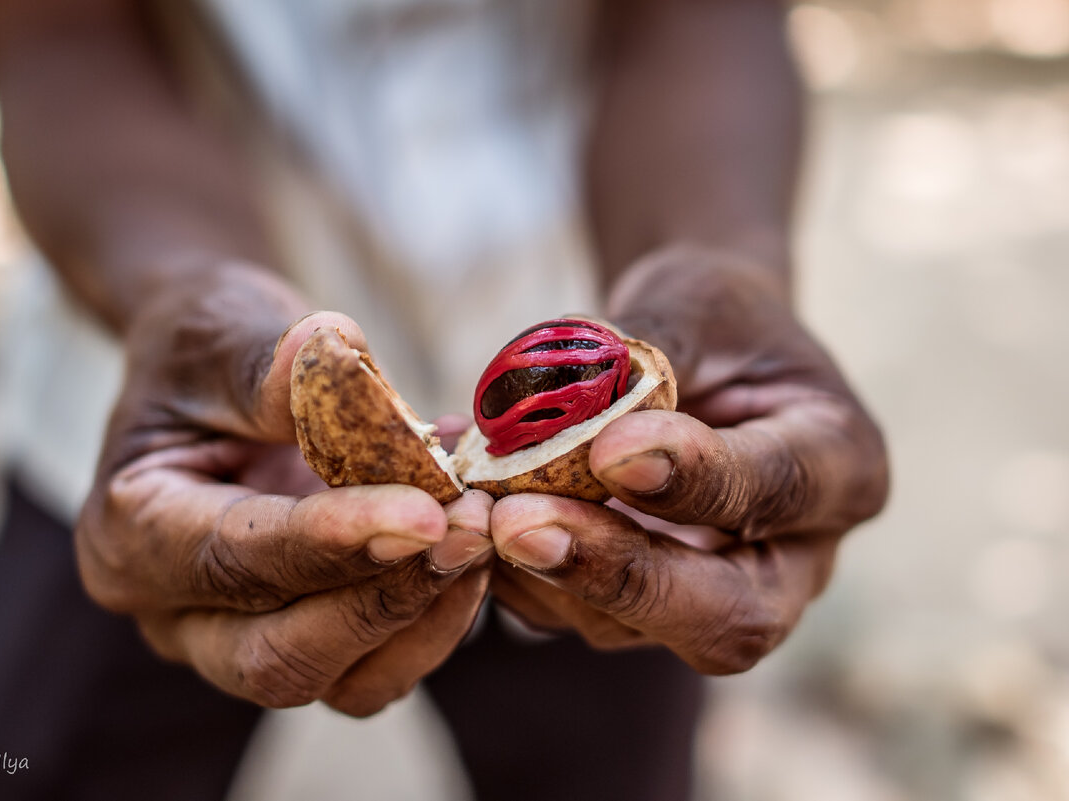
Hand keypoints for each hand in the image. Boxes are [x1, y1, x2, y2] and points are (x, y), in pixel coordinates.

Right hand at [75, 264, 493, 714]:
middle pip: (282, 657)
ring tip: (484, 530)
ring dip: (428, 616)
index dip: (336, 540)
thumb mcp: (221, 332)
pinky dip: (438, 616)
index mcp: (128, 536)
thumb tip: (330, 352)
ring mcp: (239, 639)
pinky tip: (475, 543)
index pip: (238, 558)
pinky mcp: (307, 638)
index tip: (425, 511)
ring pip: (343, 681)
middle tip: (472, 528)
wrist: (218, 374)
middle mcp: (174, 612)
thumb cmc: (207, 347)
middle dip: (387, 598)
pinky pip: (380, 665)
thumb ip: (269, 360)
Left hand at [487, 246, 888, 672]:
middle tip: (519, 526)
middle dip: (617, 574)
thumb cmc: (711, 314)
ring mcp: (712, 593)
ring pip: (632, 628)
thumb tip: (565, 414)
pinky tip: (460, 509)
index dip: (695, 479)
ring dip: (539, 574)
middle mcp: (793, 557)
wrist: (698, 350)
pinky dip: (507, 568)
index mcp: (842, 468)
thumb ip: (647, 350)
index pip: (778, 489)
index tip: (610, 449)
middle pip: (727, 616)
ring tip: (467, 505)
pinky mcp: (636, 605)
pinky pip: (569, 611)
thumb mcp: (695, 299)